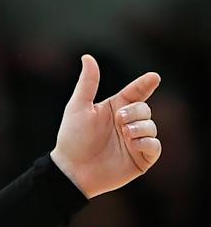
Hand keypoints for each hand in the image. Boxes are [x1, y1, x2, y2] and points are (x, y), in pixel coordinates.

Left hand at [50, 54, 160, 197]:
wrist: (71, 170)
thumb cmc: (72, 139)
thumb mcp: (78, 108)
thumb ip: (87, 83)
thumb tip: (87, 57)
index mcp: (116, 108)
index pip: (137, 91)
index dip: (146, 84)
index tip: (153, 78)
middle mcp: (127, 123)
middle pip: (145, 108)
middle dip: (135, 111)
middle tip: (120, 120)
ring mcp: (135, 141)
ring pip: (152, 126)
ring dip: (140, 127)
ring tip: (125, 133)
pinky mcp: (140, 158)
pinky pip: (155, 146)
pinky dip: (147, 143)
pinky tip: (133, 144)